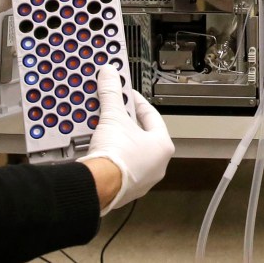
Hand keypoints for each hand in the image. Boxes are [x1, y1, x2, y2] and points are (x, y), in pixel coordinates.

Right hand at [78, 65, 174, 214]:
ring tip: (106, 129)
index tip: (127, 95)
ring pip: (132, 152)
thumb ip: (112, 94)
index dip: (138, 102)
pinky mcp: (125, 188)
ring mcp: (142, 179)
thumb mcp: (113, 117)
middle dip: (128, 122)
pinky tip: (101, 149)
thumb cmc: (117, 156)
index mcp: (162, 146)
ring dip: (121, 140)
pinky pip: (121, 166)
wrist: (100, 185)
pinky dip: (113, 156)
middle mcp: (157, 165)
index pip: (152, 116)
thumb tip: (110, 74)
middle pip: (142, 135)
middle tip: (116, 111)